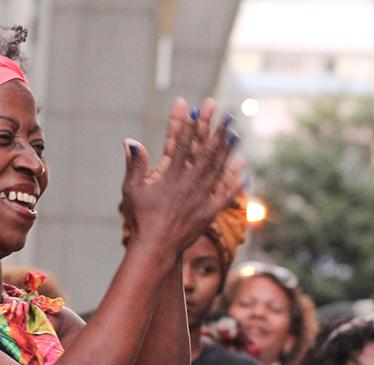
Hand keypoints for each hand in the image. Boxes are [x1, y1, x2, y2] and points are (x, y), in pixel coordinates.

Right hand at [120, 98, 244, 252]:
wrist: (156, 248)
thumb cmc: (140, 219)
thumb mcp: (132, 190)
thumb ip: (135, 164)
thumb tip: (129, 141)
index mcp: (170, 176)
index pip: (181, 144)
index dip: (187, 124)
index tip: (193, 106)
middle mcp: (189, 184)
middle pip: (205, 152)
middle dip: (216, 131)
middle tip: (227, 114)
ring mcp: (201, 198)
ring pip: (218, 169)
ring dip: (228, 150)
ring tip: (237, 133)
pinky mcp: (209, 212)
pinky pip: (225, 194)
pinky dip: (234, 181)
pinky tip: (243, 169)